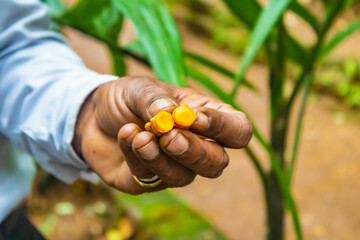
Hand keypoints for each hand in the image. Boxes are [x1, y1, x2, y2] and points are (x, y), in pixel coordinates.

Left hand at [73, 76, 251, 193]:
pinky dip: (138, 158)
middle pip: (217, 163)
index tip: (194, 117)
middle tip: (169, 136)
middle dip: (194, 152)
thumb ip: (156, 98)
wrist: (91, 116)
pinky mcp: (150, 181)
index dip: (223, 128)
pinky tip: (126, 137)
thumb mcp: (140, 88)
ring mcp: (174, 167)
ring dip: (163, 158)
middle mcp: (196, 146)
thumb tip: (172, 114)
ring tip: (141, 137)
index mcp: (205, 118)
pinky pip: (152, 178)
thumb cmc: (126, 98)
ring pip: (185, 176)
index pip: (237, 131)